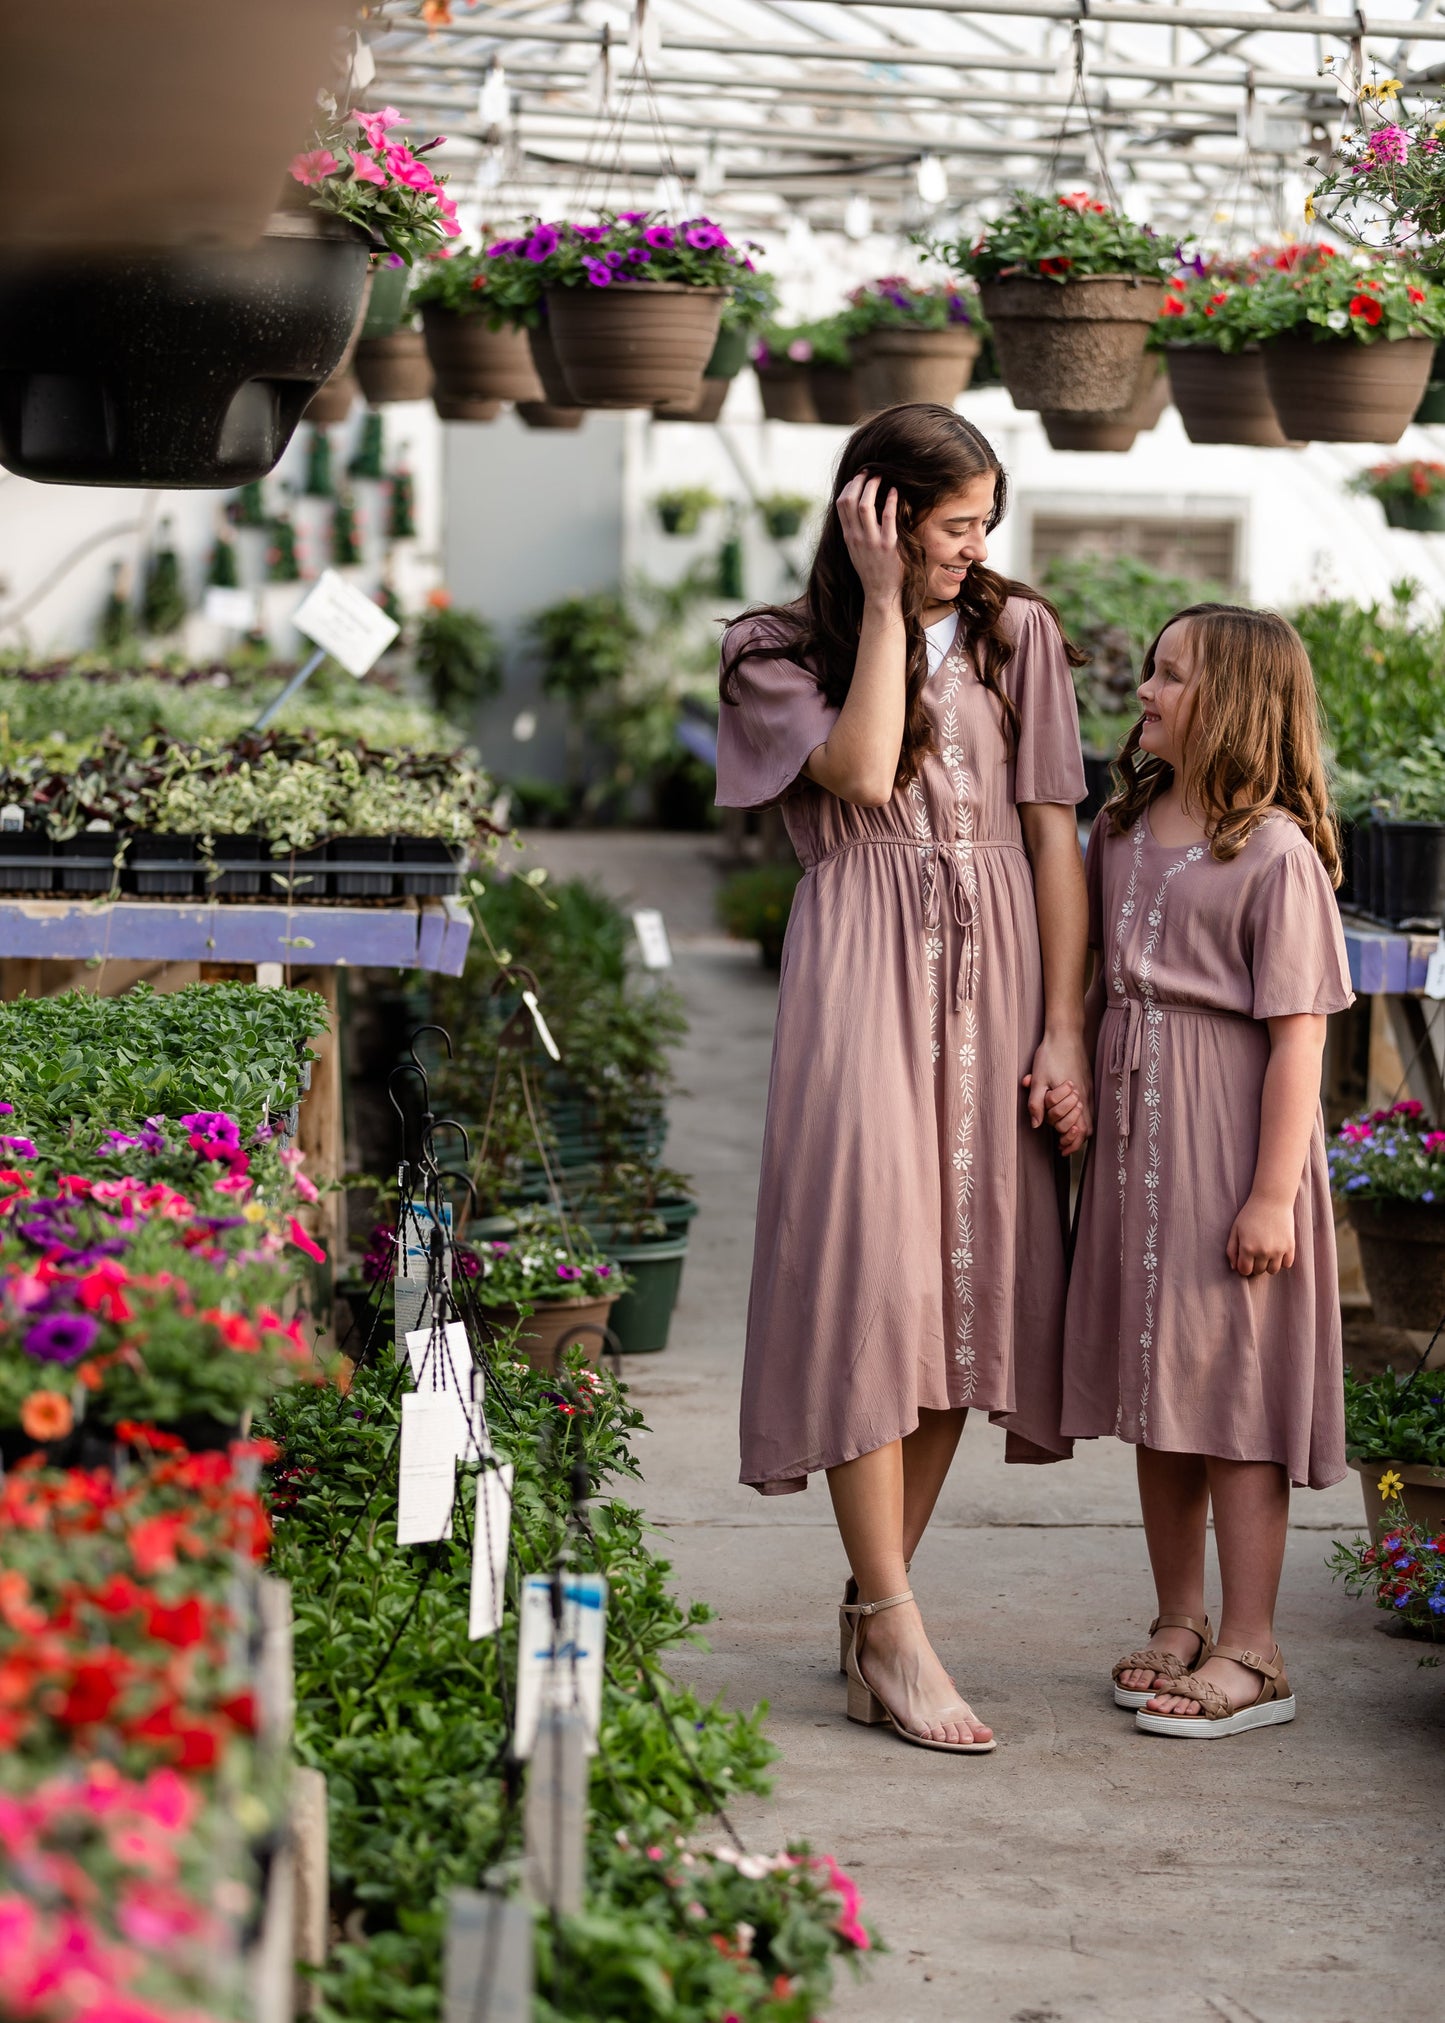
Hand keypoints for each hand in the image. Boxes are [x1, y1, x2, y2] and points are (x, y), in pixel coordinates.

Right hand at [835, 472, 902, 609]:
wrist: (880, 593)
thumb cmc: (871, 570)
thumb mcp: (856, 550)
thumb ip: (855, 531)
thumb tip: (858, 509)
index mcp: (848, 536)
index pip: (841, 504)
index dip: (849, 486)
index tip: (859, 477)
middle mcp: (856, 537)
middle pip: (849, 500)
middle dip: (859, 481)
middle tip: (870, 471)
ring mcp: (871, 541)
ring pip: (864, 506)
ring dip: (872, 487)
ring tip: (881, 477)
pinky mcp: (887, 546)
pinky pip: (887, 517)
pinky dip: (890, 501)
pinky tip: (895, 492)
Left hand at [1023, 1033, 1092, 1141]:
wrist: (1065, 1034)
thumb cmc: (1050, 1055)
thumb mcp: (1038, 1080)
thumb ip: (1036, 1104)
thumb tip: (1036, 1125)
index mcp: (1075, 1098)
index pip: (1078, 1129)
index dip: (1070, 1142)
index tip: (1060, 1149)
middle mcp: (1085, 1096)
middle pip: (1086, 1128)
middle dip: (1073, 1138)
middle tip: (1061, 1143)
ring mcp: (1089, 1090)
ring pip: (1089, 1118)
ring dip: (1078, 1128)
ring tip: (1065, 1134)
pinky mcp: (1088, 1084)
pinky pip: (1089, 1107)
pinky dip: (1080, 1116)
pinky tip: (1071, 1116)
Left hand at [1226, 1193, 1295, 1276]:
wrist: (1272, 1200)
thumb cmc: (1250, 1214)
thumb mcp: (1235, 1230)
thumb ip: (1231, 1250)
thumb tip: (1234, 1268)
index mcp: (1247, 1248)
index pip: (1245, 1270)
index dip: (1243, 1266)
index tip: (1245, 1258)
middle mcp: (1263, 1252)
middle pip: (1258, 1271)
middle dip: (1255, 1264)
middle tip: (1255, 1251)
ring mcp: (1278, 1250)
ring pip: (1273, 1270)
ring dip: (1268, 1264)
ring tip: (1266, 1252)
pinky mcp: (1290, 1247)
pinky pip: (1287, 1264)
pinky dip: (1282, 1261)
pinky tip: (1277, 1250)